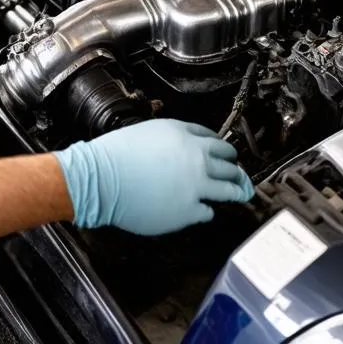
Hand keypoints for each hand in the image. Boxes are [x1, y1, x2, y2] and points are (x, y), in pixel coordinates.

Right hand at [53, 120, 253, 235]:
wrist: (103, 179)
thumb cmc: (118, 154)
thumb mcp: (150, 131)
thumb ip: (175, 138)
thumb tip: (189, 149)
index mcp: (186, 136)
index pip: (217, 142)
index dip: (224, 149)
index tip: (227, 155)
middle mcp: (197, 159)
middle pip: (229, 164)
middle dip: (236, 169)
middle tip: (238, 174)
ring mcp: (196, 186)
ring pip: (229, 189)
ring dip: (235, 191)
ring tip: (239, 193)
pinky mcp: (189, 211)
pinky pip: (208, 212)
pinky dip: (207, 210)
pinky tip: (203, 209)